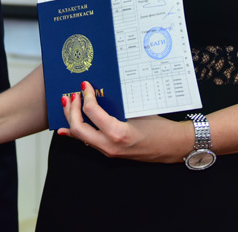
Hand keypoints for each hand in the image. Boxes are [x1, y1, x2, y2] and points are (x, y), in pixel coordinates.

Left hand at [60, 81, 186, 163]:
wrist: (173, 146)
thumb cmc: (160, 127)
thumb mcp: (138, 110)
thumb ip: (117, 103)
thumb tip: (100, 90)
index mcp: (118, 133)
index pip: (91, 112)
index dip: (85, 96)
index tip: (85, 85)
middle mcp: (110, 145)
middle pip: (78, 128)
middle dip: (71, 110)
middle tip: (71, 96)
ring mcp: (109, 151)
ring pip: (80, 136)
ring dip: (71, 120)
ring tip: (68, 105)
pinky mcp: (110, 152)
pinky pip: (88, 143)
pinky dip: (75, 134)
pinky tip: (64, 130)